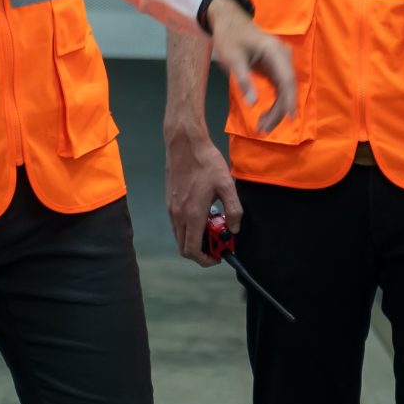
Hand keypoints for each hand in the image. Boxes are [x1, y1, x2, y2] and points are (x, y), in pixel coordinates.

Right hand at [165, 127, 242, 266]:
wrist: (184, 143)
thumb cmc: (206, 162)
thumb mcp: (226, 185)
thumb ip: (233, 210)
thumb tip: (234, 229)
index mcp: (192, 214)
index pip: (192, 250)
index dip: (205, 259)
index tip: (218, 255)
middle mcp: (178, 215)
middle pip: (184, 247)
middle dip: (201, 252)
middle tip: (216, 243)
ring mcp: (171, 209)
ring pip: (179, 236)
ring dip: (194, 239)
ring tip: (212, 227)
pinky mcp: (169, 202)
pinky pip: (177, 225)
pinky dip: (188, 229)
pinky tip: (203, 214)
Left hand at [206, 0, 296, 135]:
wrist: (228, 20)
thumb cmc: (229, 36)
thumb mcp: (232, 58)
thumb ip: (243, 80)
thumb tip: (253, 103)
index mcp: (274, 51)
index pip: (286, 78)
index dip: (288, 100)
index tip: (289, 118)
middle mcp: (282, 56)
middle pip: (287, 87)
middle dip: (279, 110)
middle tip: (264, 128)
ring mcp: (280, 61)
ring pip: (285, 89)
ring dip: (277, 108)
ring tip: (263, 126)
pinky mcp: (275, 66)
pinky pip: (280, 86)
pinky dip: (275, 101)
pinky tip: (268, 114)